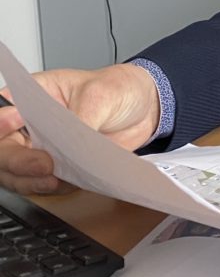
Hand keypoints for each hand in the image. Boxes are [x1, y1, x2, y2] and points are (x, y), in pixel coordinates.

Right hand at [0, 64, 160, 194]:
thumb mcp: (101, 94)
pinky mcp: (57, 166)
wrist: (147, 108)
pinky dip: (52, 188)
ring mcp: (41, 148)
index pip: (1, 112)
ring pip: (16, 173)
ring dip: (32, 181)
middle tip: (44, 164)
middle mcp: (30, 125)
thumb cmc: (119, 88)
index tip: (15, 122)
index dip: (1, 123)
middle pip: (3, 150)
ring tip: (56, 179)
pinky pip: (43, 184)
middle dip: (17, 162)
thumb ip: (82, 118)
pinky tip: (69, 182)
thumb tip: (71, 143)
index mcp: (32, 96)